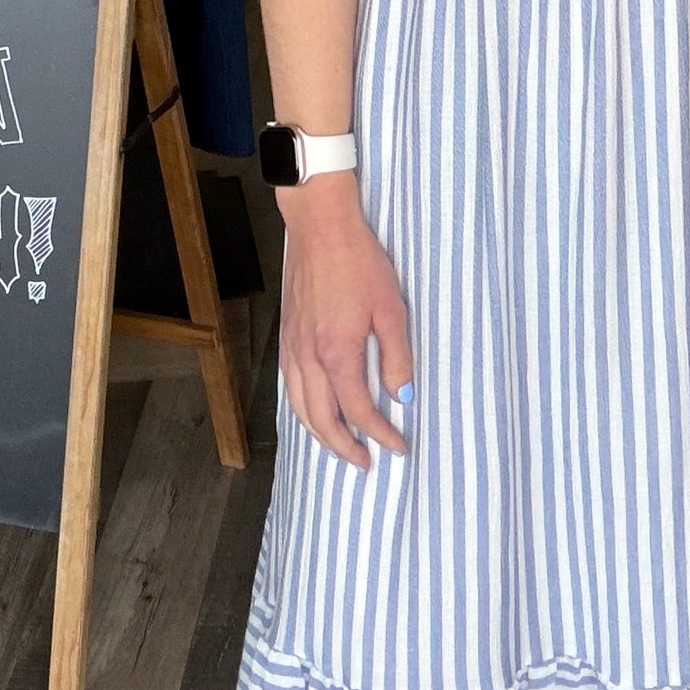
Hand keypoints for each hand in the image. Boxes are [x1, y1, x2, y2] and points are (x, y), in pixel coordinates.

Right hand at [277, 176, 412, 469]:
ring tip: (342, 447)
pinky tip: (315, 412)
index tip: (399, 446)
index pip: (360, 410)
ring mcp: (293, 348)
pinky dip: (302, 410)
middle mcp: (309, 358)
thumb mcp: (392, 308)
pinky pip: (290, 387)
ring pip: (300, 408)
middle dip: (345, 447)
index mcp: (337, 353)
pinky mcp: (287, 336)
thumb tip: (401, 397)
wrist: (321, 227)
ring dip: (321, 435)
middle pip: (323, 420)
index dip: (381, 433)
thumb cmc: (360, 262)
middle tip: (366, 463)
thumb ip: (397, 357)